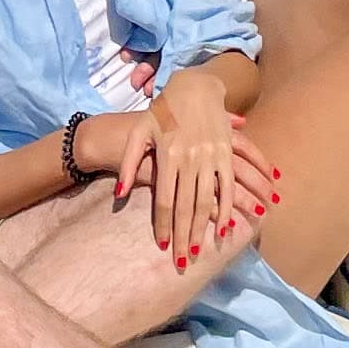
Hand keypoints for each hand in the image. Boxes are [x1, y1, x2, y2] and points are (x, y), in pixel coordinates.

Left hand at [93, 79, 281, 264]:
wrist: (195, 86)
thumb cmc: (162, 111)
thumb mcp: (139, 132)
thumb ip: (128, 162)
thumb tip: (119, 193)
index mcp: (167, 155)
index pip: (166, 201)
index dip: (165, 226)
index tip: (164, 247)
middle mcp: (190, 158)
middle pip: (187, 207)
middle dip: (185, 237)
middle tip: (182, 262)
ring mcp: (210, 155)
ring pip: (208, 201)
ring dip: (205, 229)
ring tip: (200, 252)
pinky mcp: (226, 152)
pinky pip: (228, 185)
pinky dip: (229, 208)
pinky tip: (225, 228)